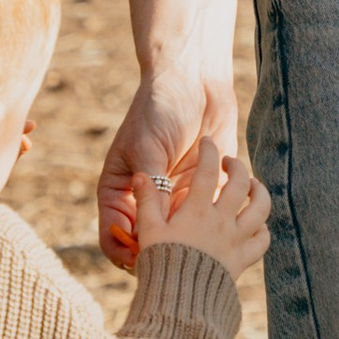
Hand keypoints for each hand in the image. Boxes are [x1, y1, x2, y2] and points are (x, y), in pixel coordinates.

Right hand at [98, 62, 234, 267]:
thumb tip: (149, 232)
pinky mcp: (210, 190)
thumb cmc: (159, 109)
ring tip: (203, 232)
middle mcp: (149, 199)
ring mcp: (179, 197)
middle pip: (150, 243)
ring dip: (193, 239)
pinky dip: (218, 223)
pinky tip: (223, 215)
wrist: (194, 79)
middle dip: (162, 253)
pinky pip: (214, 218)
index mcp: (121, 191)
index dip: (123, 251)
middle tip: (177, 255)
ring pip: (183, 236)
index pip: (114, 234)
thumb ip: (150, 190)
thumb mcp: (147, 149)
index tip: (138, 258)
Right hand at [150, 137, 270, 281]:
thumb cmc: (159, 263)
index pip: (207, 172)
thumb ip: (147, 200)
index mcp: (196, 211)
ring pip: (260, 208)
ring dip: (260, 192)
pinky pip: (262, 241)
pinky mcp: (242, 258)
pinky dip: (264, 229)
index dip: (209, 153)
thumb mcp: (148, 229)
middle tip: (228, 163)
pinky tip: (258, 223)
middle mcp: (219, 223)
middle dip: (236, 168)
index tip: (207, 144)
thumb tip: (141, 177)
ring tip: (252, 186)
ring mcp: (234, 240)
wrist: (179, 303)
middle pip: (240, 185)